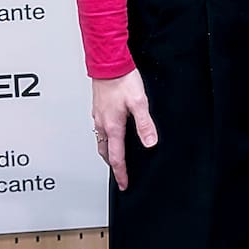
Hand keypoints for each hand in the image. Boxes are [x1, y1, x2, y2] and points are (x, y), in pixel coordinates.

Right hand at [91, 68, 157, 190]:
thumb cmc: (122, 81)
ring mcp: (98, 117)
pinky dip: (106, 138)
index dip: (121, 173)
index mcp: (113, 127)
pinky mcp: (98, 109)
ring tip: (116, 157)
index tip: (124, 183)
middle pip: (105, 152)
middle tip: (120, 173)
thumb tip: (150, 143)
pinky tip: (112, 133)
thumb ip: (145, 124)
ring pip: (101, 141)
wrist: (108, 64)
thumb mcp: (139, 103)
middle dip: (113, 165)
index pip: (116, 157)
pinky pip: (100, 130)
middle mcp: (102, 124)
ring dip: (108, 152)